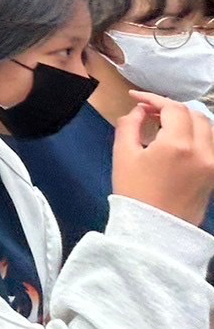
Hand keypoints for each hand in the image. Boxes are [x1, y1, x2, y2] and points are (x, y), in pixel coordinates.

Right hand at [112, 93, 213, 224]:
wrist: (154, 230)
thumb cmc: (135, 192)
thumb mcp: (123, 154)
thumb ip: (129, 125)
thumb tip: (139, 111)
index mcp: (178, 144)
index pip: (172, 108)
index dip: (153, 98)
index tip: (135, 99)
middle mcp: (203, 150)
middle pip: (193, 114)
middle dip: (171, 108)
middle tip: (148, 112)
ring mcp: (213, 163)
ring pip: (207, 128)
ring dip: (187, 120)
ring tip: (165, 125)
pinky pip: (212, 145)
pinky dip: (199, 135)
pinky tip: (180, 140)